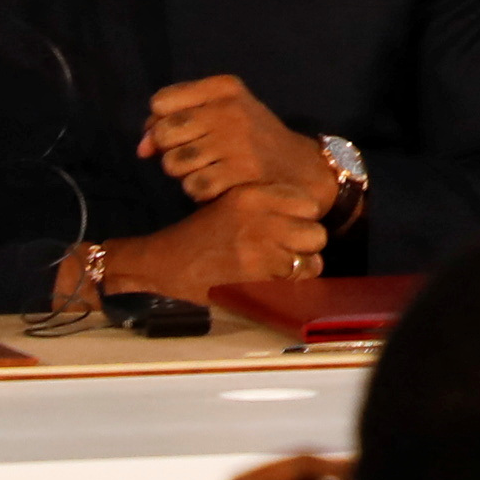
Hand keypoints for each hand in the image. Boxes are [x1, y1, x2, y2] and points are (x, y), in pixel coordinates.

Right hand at [68, 191, 333, 307]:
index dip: (305, 217)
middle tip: (290, 251)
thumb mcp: (232, 205)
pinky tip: (272, 282)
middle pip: (316, 231)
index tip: (294, 226)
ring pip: (310, 257)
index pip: (307, 202)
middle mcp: (261, 216)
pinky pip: (294, 280)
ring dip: (301, 266)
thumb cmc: (199, 234)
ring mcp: (260, 247)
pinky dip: (289, 284)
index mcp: (253, 195)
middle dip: (307, 245)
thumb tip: (306, 217)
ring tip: (282, 269)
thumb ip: (267, 208)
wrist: (163, 262)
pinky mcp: (256, 275)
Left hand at [143, 75, 341, 212]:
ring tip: (209, 170)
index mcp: (224, 87)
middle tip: (196, 156)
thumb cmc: (251, 140)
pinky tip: (219, 186)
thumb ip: (174, 121)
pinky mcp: (240, 174)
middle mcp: (230, 109)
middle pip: (164, 132)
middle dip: (170, 151)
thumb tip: (142, 149)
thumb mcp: (220, 115)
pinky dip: (200, 192)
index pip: (161, 102)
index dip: (162, 122)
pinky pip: (192, 187)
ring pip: (173, 163)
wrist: (303, 170)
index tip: (182, 134)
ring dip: (184, 174)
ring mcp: (236, 142)